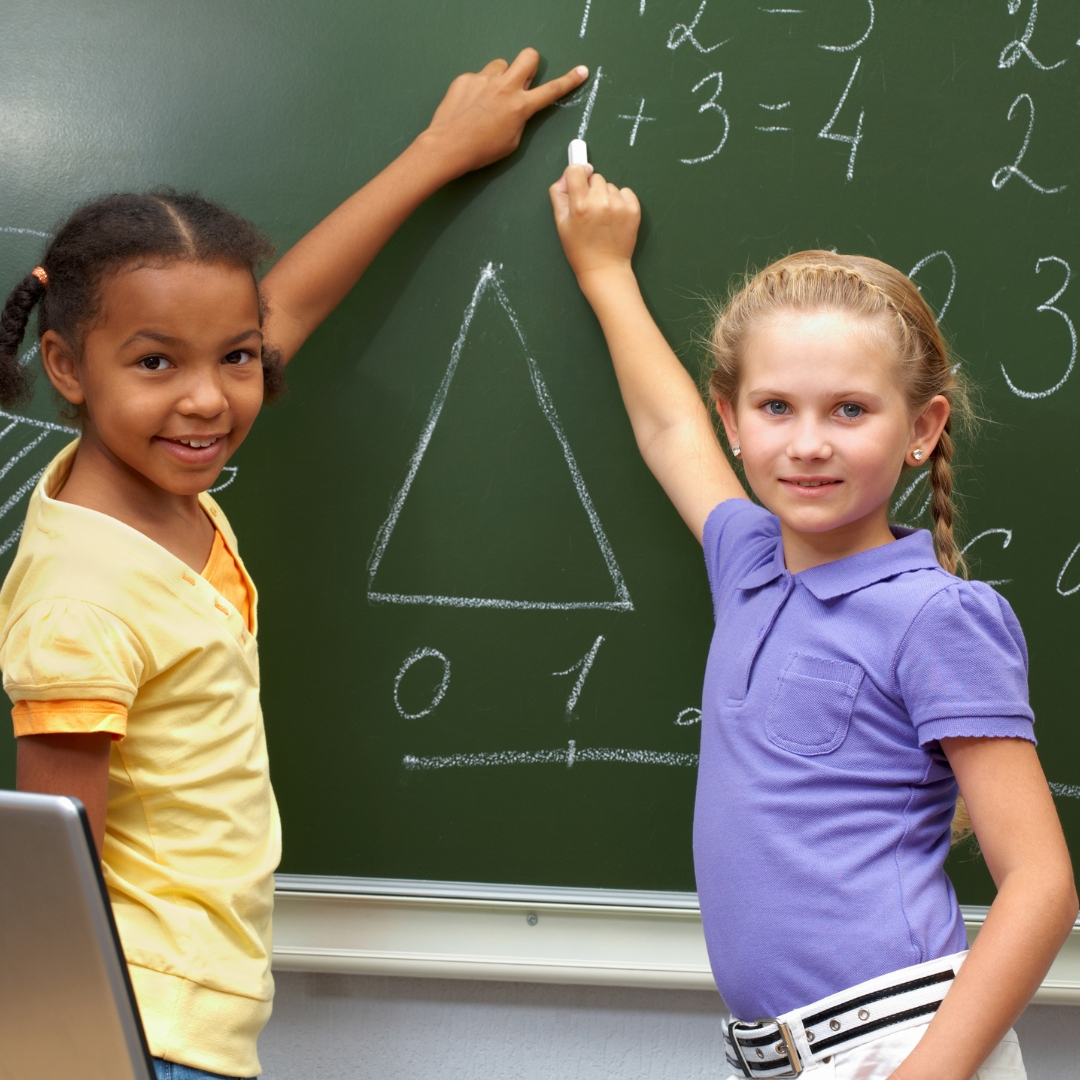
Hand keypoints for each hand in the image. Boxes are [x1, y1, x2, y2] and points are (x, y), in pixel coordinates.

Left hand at [424, 49, 588, 176]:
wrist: (447, 146)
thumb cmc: (480, 151)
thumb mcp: (511, 141)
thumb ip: (520, 118)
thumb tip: (519, 106)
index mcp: (521, 106)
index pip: (552, 90)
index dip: (570, 80)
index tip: (581, 71)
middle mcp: (505, 87)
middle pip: (528, 57)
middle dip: (530, 64)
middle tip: (523, 79)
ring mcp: (484, 79)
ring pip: (500, 66)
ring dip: (499, 78)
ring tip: (487, 99)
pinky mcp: (466, 78)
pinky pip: (477, 77)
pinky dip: (476, 89)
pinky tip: (468, 106)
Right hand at [549, 166, 641, 282]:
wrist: (604, 268)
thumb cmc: (579, 249)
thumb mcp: (560, 223)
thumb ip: (559, 194)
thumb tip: (568, 174)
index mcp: (579, 205)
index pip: (576, 170)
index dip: (576, 174)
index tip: (579, 181)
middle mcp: (600, 202)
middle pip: (595, 177)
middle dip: (592, 190)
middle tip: (591, 211)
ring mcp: (618, 205)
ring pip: (610, 186)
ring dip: (606, 197)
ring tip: (603, 218)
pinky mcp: (633, 209)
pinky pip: (625, 192)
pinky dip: (621, 201)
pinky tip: (615, 217)